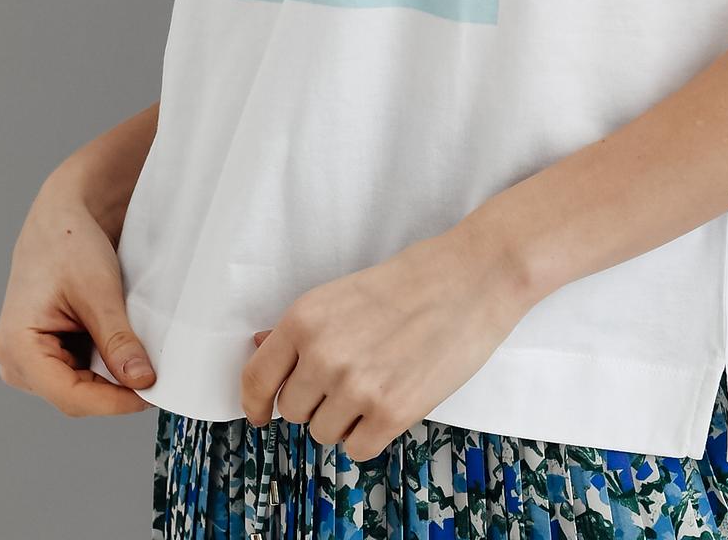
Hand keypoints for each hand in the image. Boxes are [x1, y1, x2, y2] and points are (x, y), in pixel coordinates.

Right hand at [0, 175, 157, 416]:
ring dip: (110, 379)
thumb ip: (117, 340)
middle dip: (114, 391)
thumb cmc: (69, 242)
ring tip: (143, 361)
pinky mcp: (44, 352)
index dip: (113, 401)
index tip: (151, 395)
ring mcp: (28, 359)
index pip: (70, 395)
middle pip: (73, 396)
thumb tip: (141, 382)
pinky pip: (78, 372)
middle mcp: (14, 360)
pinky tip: (125, 352)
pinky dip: (104, 366)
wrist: (62, 216)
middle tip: (157, 379)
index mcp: (17, 347)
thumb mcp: (98, 291)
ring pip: (77, 388)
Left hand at [240, 221, 530, 461]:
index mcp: (305, 319)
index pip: (256, 379)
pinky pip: (357, 449)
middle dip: (314, 403)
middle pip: (292, 412)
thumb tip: (259, 346)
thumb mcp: (344, 293)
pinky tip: (391, 402)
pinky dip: (370, 434)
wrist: (471, 278)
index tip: (261, 415)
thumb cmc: (411, 281)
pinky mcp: (391, 414)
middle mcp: (322, 355)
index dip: (255, 404)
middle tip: (350, 378)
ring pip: (323, 434)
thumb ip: (302, 328)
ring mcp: (355, 387)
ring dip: (344, 419)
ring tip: (377, 383)